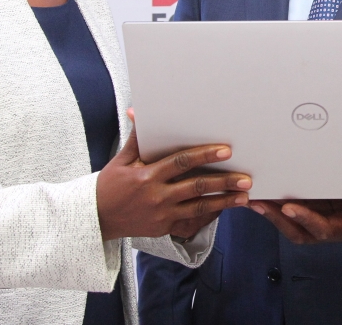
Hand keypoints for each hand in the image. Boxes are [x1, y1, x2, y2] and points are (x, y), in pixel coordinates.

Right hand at [96, 110, 251, 240]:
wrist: (96, 218)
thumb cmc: (110, 185)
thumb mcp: (122, 160)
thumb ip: (137, 139)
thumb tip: (139, 111)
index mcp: (148, 176)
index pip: (181, 162)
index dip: (205, 155)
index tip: (226, 151)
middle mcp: (157, 196)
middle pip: (196, 187)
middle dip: (223, 182)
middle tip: (246, 178)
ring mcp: (162, 215)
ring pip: (199, 207)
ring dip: (224, 202)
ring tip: (245, 197)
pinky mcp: (164, 228)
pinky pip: (192, 222)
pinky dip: (210, 216)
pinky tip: (226, 209)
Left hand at [250, 199, 341, 244]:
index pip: (325, 228)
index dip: (308, 220)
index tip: (291, 208)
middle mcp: (331, 226)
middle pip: (300, 230)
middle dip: (278, 219)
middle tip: (260, 203)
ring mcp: (321, 217)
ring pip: (292, 221)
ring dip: (272, 212)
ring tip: (253, 198)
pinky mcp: (316, 205)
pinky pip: (292, 207)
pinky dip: (276, 202)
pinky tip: (261, 191)